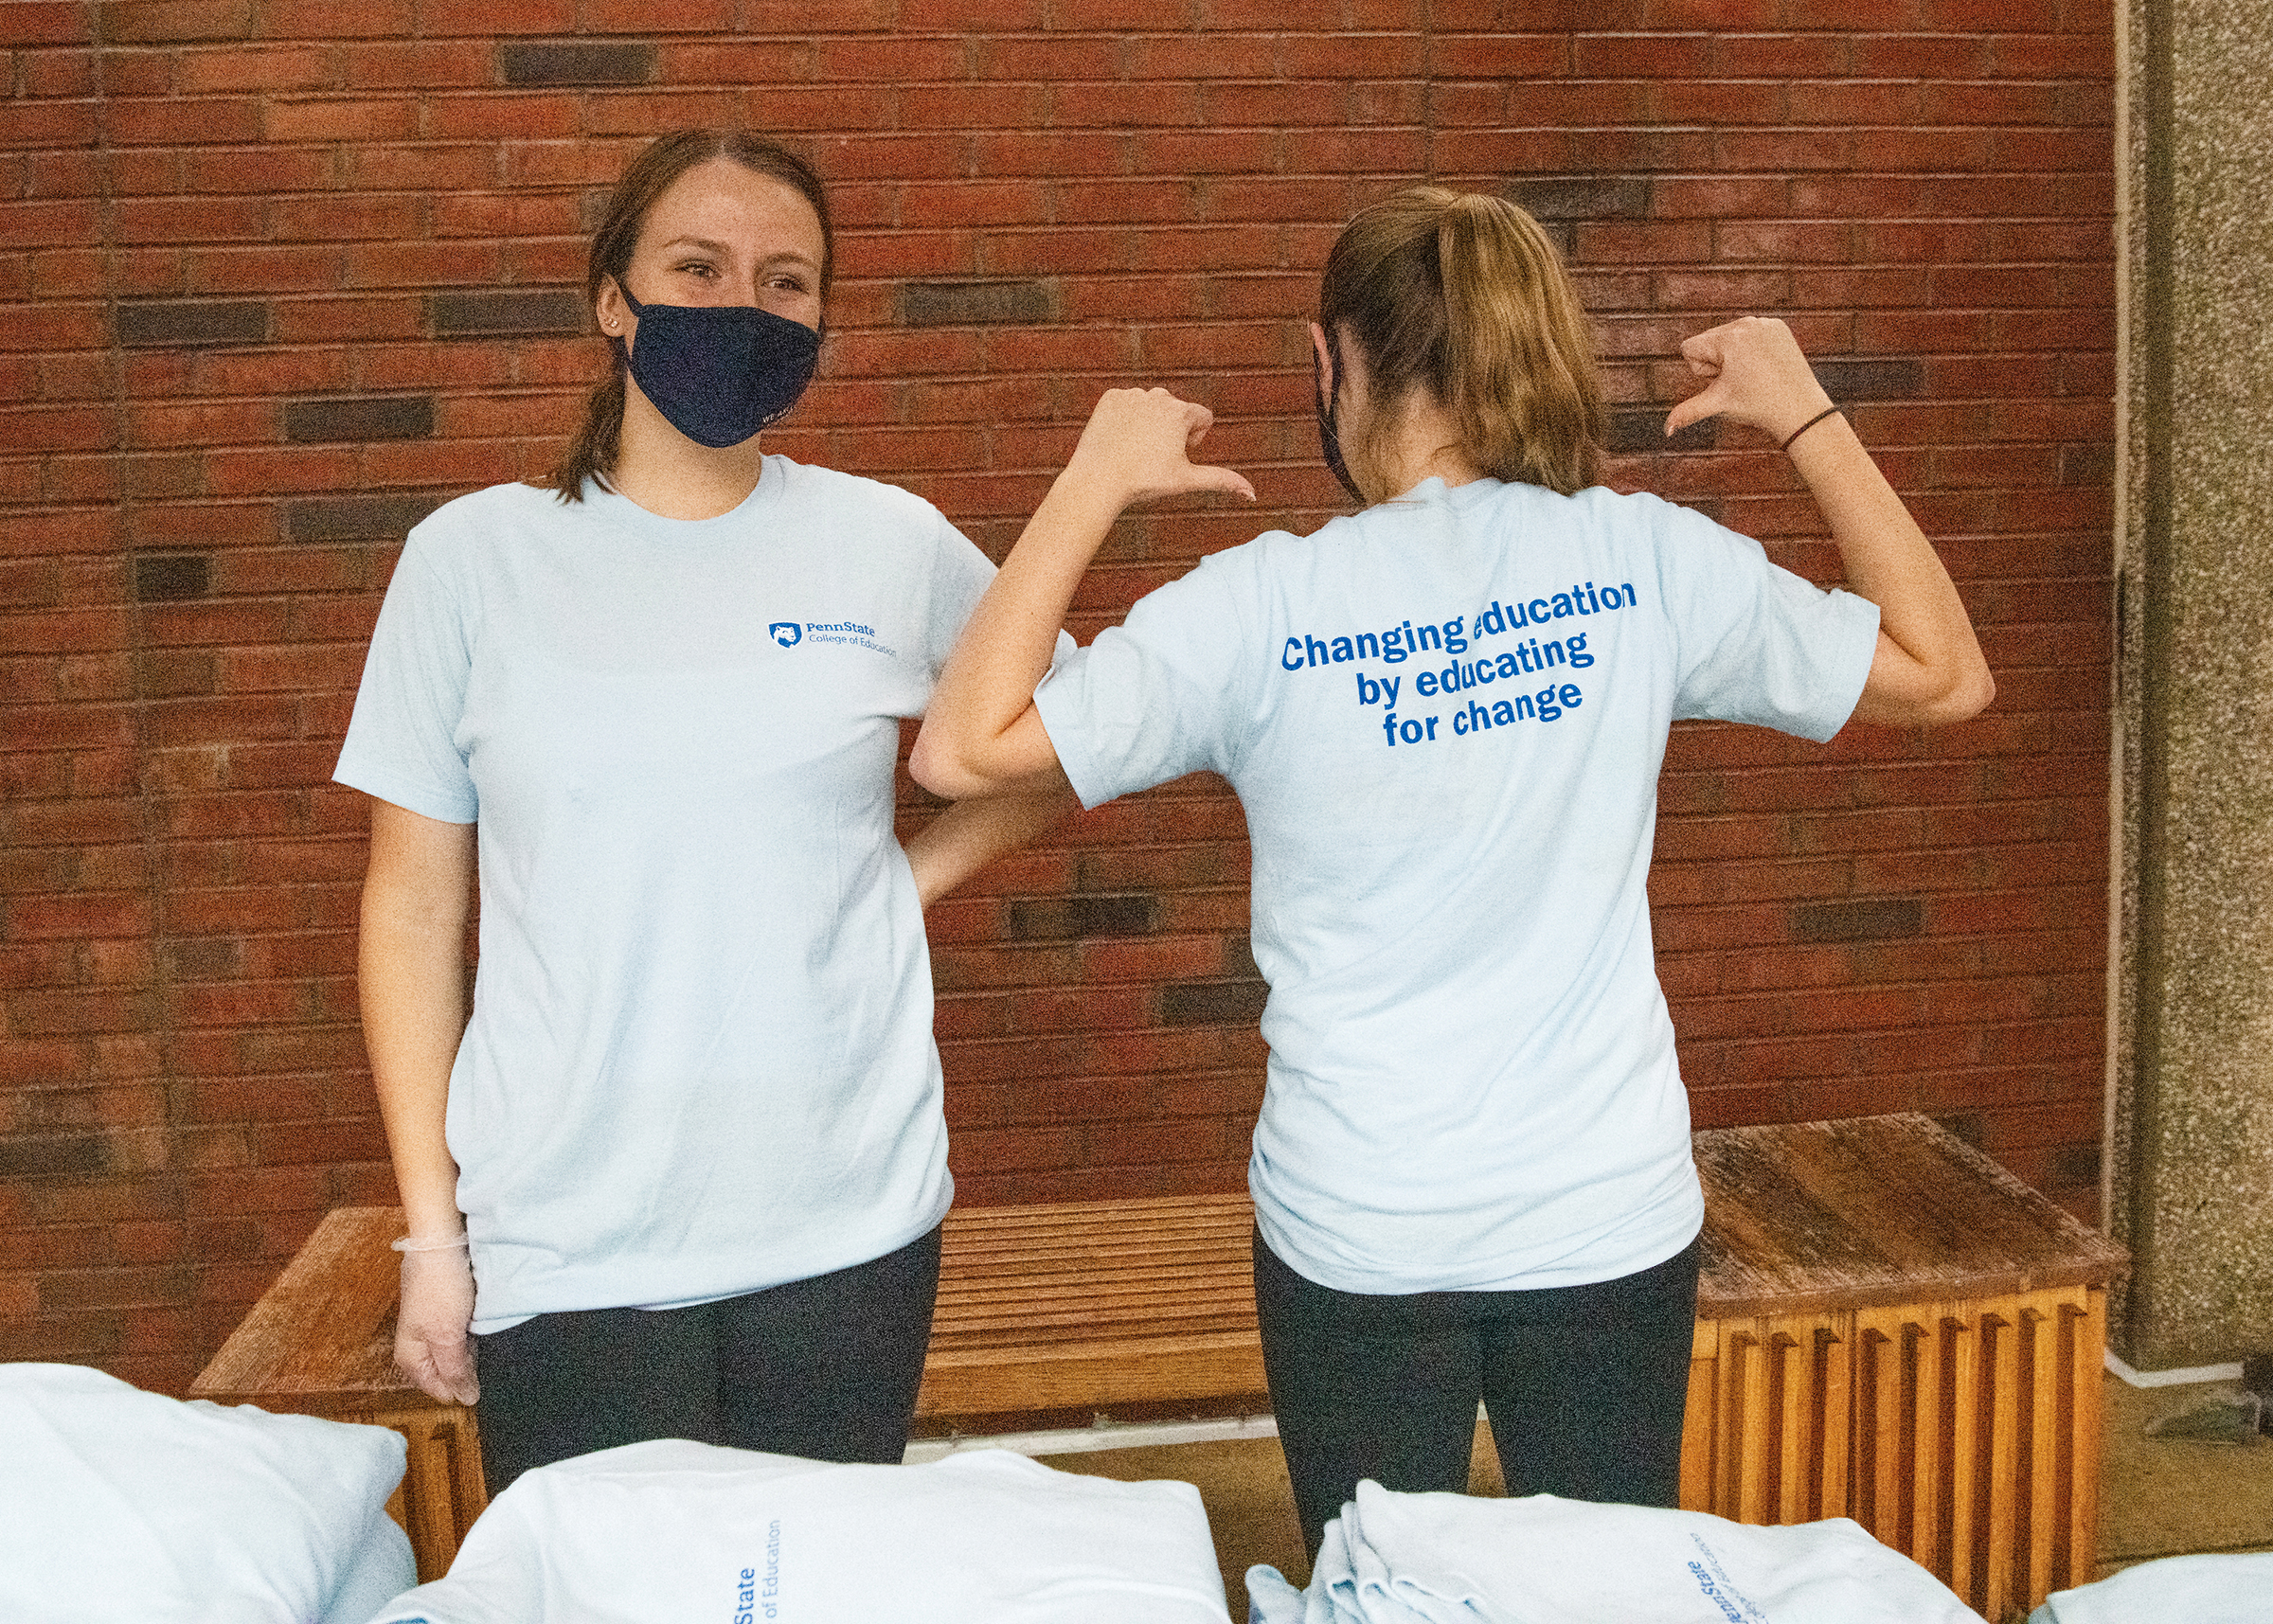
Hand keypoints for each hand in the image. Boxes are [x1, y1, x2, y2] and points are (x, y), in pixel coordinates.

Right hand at [395, 1240, 479, 1405]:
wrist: (440, 1244)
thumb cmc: (440, 1289)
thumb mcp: (447, 1336)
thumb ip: (455, 1370)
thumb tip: (466, 1401)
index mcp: (410, 1359)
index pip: (439, 1391)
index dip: (462, 1387)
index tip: (483, 1377)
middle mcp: (416, 1348)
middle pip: (447, 1374)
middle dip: (467, 1369)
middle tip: (484, 1352)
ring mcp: (429, 1329)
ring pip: (456, 1354)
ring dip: (471, 1351)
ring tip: (483, 1337)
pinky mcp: (443, 1313)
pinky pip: (460, 1335)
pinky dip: (472, 1334)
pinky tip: (482, 1325)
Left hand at [1063, 387, 1255, 508]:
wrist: (1098, 480)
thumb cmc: (1145, 482)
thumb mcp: (1187, 480)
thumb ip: (1222, 480)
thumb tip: (1252, 494)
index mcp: (1181, 411)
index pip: (1202, 418)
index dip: (1194, 440)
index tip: (1175, 456)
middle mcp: (1158, 396)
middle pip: (1176, 412)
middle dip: (1171, 431)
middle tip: (1153, 456)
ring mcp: (1132, 395)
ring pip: (1150, 408)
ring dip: (1148, 424)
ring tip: (1134, 449)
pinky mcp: (1109, 398)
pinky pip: (1126, 405)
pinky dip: (1124, 420)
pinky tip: (1118, 439)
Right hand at [1663, 316, 1834, 444]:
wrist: (1799, 408)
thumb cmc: (1757, 405)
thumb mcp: (1718, 405)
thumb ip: (1687, 412)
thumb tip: (1666, 430)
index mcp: (1729, 339)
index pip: (1690, 348)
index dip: (1702, 370)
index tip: (1725, 381)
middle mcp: (1746, 324)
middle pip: (1708, 340)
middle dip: (1717, 362)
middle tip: (1741, 380)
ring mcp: (1765, 323)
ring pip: (1729, 337)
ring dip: (1733, 356)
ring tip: (1753, 374)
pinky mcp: (1779, 326)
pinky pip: (1751, 334)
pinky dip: (1753, 349)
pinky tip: (1765, 365)